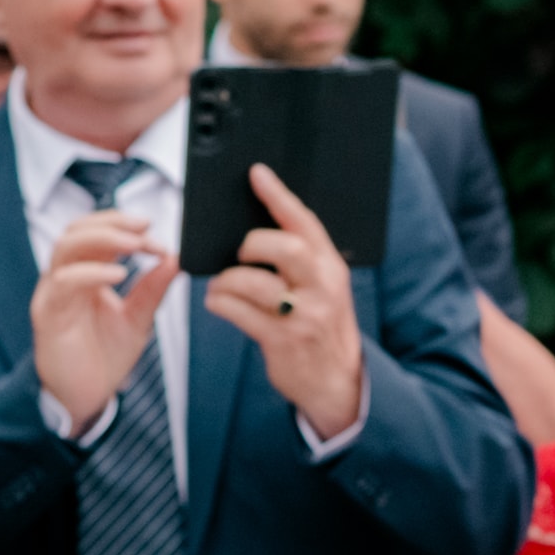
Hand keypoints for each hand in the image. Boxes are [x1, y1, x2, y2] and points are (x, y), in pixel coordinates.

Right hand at [33, 208, 170, 424]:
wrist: (85, 397)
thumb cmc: (104, 357)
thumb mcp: (138, 318)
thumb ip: (153, 289)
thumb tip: (174, 258)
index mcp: (85, 274)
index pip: (98, 234)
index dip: (127, 228)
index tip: (159, 240)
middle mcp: (66, 278)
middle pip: (77, 230)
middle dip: (112, 222)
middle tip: (145, 227)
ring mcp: (54, 293)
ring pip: (65, 246)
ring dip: (103, 238)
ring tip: (135, 244)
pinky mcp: (48, 313)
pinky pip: (64, 282)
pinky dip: (92, 272)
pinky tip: (119, 274)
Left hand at [222, 167, 374, 431]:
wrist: (337, 381)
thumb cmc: (320, 326)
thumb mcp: (323, 289)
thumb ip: (301, 262)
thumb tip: (253, 234)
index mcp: (332, 267)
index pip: (305, 223)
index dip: (279, 195)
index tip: (257, 173)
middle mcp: (323, 287)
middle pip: (284, 248)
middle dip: (251, 244)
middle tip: (238, 253)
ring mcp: (304, 314)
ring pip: (252, 283)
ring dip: (226, 280)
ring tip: (220, 285)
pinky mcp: (283, 339)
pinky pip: (239, 312)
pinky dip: (219, 303)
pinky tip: (217, 302)